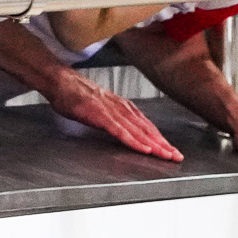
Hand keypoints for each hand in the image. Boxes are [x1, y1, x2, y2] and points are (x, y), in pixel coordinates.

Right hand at [44, 73, 184, 160]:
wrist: (60, 81)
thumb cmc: (77, 95)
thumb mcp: (101, 107)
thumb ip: (115, 118)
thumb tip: (125, 130)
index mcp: (123, 107)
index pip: (146, 126)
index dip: (160, 139)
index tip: (171, 150)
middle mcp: (122, 108)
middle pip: (147, 129)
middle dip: (163, 144)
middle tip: (176, 156)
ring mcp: (111, 111)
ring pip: (137, 131)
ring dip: (153, 144)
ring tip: (165, 155)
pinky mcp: (100, 115)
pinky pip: (120, 131)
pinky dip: (133, 141)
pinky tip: (143, 149)